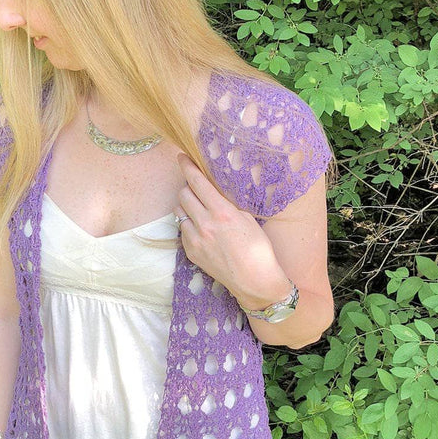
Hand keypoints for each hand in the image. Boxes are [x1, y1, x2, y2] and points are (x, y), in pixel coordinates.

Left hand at [175, 153, 291, 309]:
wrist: (254, 280)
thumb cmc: (258, 249)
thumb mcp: (247, 219)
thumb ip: (227, 205)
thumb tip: (215, 196)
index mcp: (221, 212)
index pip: (197, 182)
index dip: (187, 167)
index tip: (181, 158)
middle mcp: (204, 224)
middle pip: (184, 195)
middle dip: (188, 188)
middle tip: (196, 188)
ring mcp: (195, 239)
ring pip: (180, 213)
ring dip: (187, 207)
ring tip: (199, 211)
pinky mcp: (191, 252)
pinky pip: (183, 231)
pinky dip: (189, 226)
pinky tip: (202, 231)